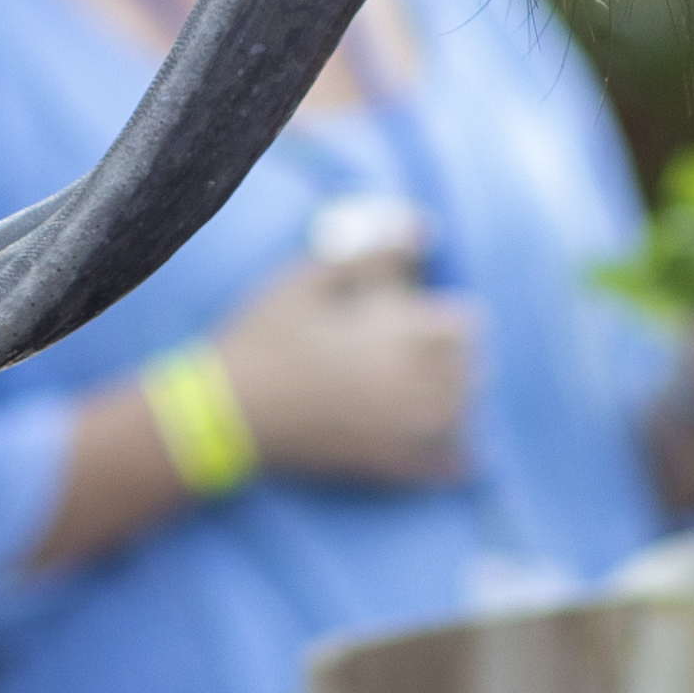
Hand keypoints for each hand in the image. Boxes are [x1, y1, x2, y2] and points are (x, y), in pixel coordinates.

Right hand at [213, 247, 479, 485]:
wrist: (223, 413)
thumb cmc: (261, 339)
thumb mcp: (306, 280)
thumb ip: (371, 252)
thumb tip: (425, 226)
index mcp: (392, 333)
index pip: (465, 325)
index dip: (450, 317)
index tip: (426, 316)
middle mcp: (407, 381)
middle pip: (470, 370)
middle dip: (458, 357)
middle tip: (430, 352)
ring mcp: (398, 428)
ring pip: (463, 414)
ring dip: (460, 399)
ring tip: (440, 392)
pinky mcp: (383, 463)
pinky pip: (443, 467)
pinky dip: (458, 460)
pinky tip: (461, 455)